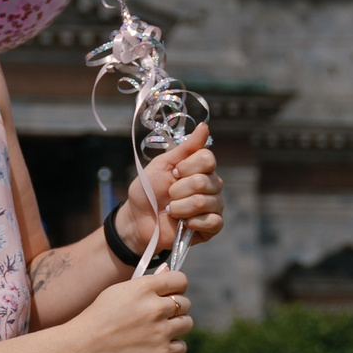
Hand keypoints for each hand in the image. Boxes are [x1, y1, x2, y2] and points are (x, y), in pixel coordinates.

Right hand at [65, 267, 194, 352]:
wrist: (82, 349)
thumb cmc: (97, 318)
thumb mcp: (117, 292)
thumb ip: (146, 283)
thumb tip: (169, 271)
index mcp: (143, 288)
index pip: (180, 280)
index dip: (176, 286)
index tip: (170, 294)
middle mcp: (155, 308)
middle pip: (185, 303)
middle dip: (175, 308)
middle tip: (159, 316)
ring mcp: (160, 332)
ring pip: (187, 324)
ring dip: (176, 326)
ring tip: (158, 331)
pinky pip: (181, 346)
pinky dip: (172, 346)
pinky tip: (156, 345)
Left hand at [114, 125, 224, 254]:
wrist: (138, 219)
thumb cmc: (148, 190)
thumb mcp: (162, 165)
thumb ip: (185, 148)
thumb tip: (205, 126)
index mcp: (200, 168)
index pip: (208, 159)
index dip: (188, 167)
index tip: (174, 173)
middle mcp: (211, 185)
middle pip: (205, 181)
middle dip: (178, 189)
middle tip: (169, 195)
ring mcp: (214, 206)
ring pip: (205, 201)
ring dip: (180, 207)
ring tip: (171, 210)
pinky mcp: (212, 227)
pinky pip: (213, 221)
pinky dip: (193, 222)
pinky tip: (183, 223)